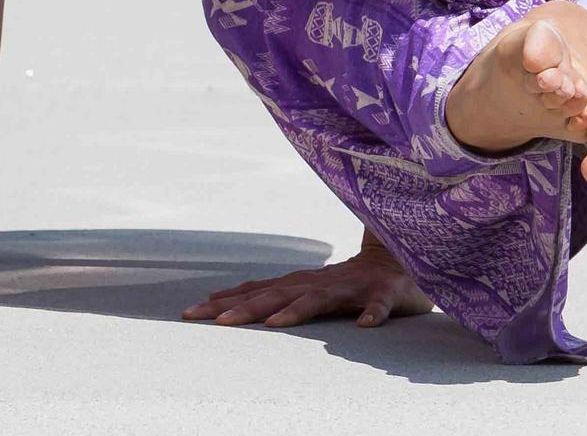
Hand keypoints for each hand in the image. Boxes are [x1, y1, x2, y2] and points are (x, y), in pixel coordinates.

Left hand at [181, 241, 432, 328]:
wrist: (398, 261)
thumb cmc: (344, 283)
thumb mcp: (304, 289)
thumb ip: (270, 296)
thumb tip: (221, 304)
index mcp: (297, 284)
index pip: (253, 292)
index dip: (222, 303)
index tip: (189, 314)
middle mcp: (317, 283)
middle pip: (276, 295)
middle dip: (245, 309)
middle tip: (217, 324)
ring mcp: (349, 287)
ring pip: (318, 299)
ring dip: (295, 311)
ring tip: (273, 325)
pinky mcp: (382, 293)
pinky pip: (378, 305)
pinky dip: (371, 313)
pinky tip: (364, 325)